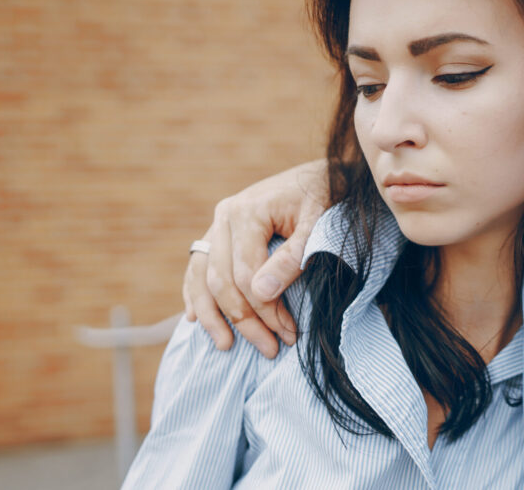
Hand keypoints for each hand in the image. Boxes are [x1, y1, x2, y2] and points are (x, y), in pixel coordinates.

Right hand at [183, 159, 327, 357]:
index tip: (288, 334)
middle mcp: (224, 217)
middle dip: (244, 320)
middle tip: (269, 349)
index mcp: (246, 211)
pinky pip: (198, 268)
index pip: (245, 274)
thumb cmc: (328, 197)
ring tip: (226, 346)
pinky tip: (195, 319)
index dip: (265, 310)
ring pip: (202, 278)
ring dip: (213, 316)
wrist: (325, 174)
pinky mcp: (220, 234)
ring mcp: (218, 225)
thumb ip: (292, 258)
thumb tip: (260, 294)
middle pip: (222, 281)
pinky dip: (195, 295)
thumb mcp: (319, 225)